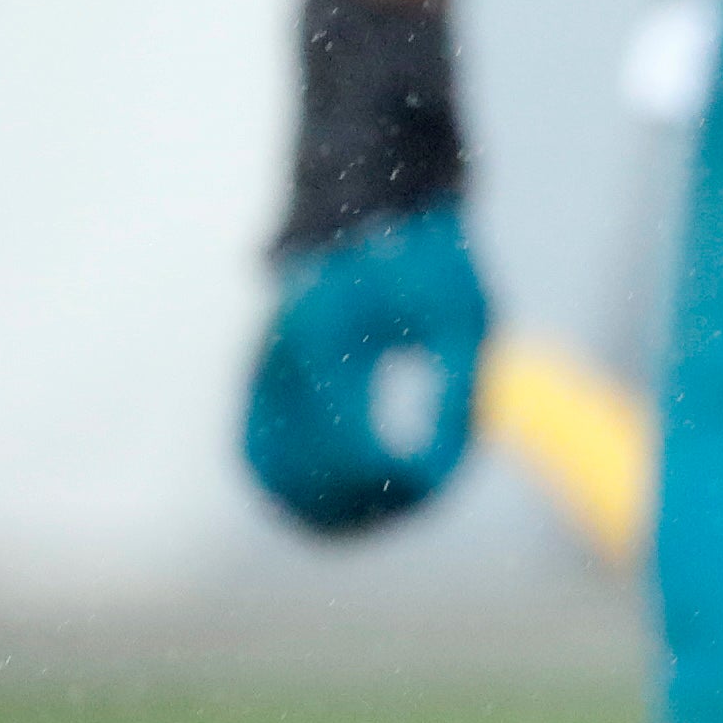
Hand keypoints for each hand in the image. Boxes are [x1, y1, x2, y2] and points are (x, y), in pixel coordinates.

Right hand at [245, 203, 488, 533]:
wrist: (372, 209)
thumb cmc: (428, 261)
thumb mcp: (464, 317)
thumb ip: (457, 391)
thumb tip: (440, 476)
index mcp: (328, 333)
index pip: (346, 436)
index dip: (390, 476)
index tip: (435, 482)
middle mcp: (280, 357)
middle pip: (298, 467)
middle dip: (358, 503)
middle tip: (419, 502)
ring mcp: (261, 371)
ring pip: (270, 471)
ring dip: (322, 506)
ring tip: (391, 512)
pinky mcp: (258, 382)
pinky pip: (261, 455)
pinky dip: (295, 490)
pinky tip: (349, 503)